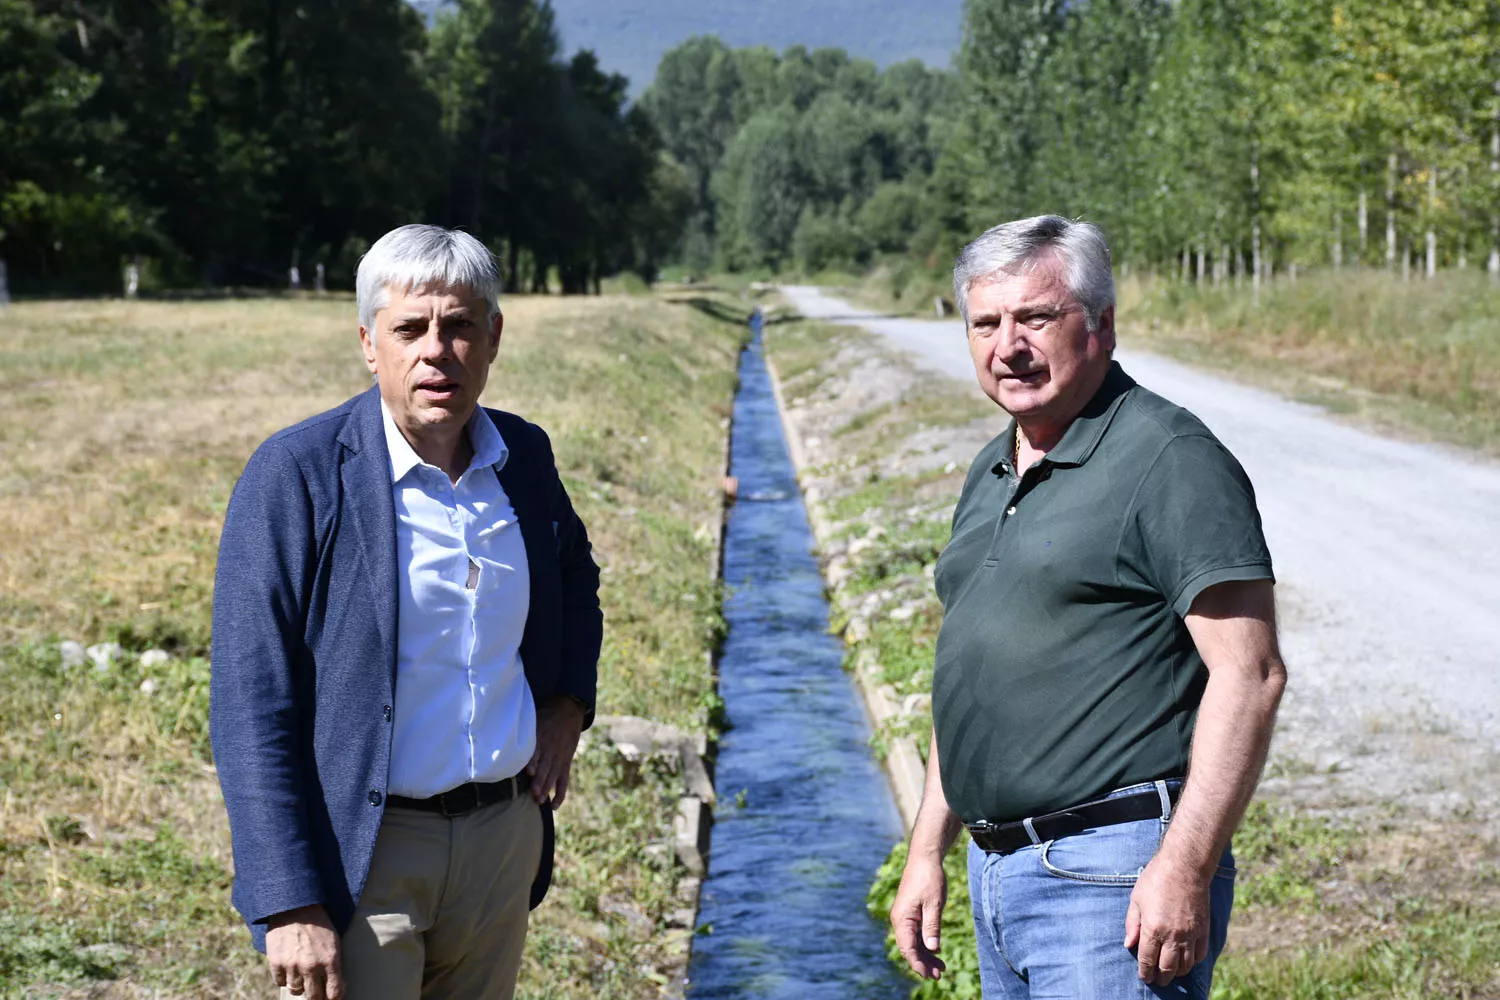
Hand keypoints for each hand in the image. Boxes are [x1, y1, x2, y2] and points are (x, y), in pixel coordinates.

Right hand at [266, 904, 342, 998]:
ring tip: (302, 975)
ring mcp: (292, 965)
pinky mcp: (276, 963)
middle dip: (317, 997)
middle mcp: (311, 966)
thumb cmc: (318, 923)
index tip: (332, 998)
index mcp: (330, 960)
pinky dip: (285, 978)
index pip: (334, 993)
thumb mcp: (334, 941)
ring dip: (300, 986)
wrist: (295, 906)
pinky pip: (280, 982)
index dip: (334, 999)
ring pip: (296, 990)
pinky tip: (289, 969)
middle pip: (314, 997)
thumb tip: (338, 988)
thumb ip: (335, 964)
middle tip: (317, 992)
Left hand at [528, 696, 584, 807]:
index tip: (530, 772)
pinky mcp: (566, 763)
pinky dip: (560, 794)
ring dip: (548, 788)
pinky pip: (564, 781)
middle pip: (546, 766)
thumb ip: (521, 730)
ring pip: (554, 775)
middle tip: (534, 793)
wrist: (568, 711)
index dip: (534, 762)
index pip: (537, 751)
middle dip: (541, 781)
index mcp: (541, 736)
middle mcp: (551, 748)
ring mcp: (559, 757)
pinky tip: (554, 805)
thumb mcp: (534, 718)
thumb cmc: (545, 716)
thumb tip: (498, 735)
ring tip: (540, 801)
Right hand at [890, 850, 947, 979]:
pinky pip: (916, 933)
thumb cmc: (929, 879)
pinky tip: (936, 950)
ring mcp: (905, 917)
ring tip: (941, 967)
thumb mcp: (934, 904)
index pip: (907, 948)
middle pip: (910, 948)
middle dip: (923, 963)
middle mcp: (900, 920)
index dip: (917, 964)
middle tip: (939, 975)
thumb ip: (932, 926)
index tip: (929, 975)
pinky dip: (926, 943)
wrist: (925, 859)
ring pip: (913, 942)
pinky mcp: (911, 913)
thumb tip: (932, 948)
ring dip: (926, 955)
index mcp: (902, 918)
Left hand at [1124, 855, 1209, 984]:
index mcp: (1153, 928)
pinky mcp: (1203, 929)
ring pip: (1185, 965)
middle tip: (1157, 980)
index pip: (1148, 960)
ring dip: (1177, 972)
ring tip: (1170, 972)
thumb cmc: (1156, 879)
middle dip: (1161, 978)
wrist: (1185, 866)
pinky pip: (1200, 954)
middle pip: (1167, 968)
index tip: (1145, 978)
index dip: (1145, 972)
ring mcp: (1191, 934)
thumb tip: (1129, 945)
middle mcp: (1173, 935)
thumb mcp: (1136, 899)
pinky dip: (1193, 961)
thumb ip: (1132, 924)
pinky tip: (1186, 960)